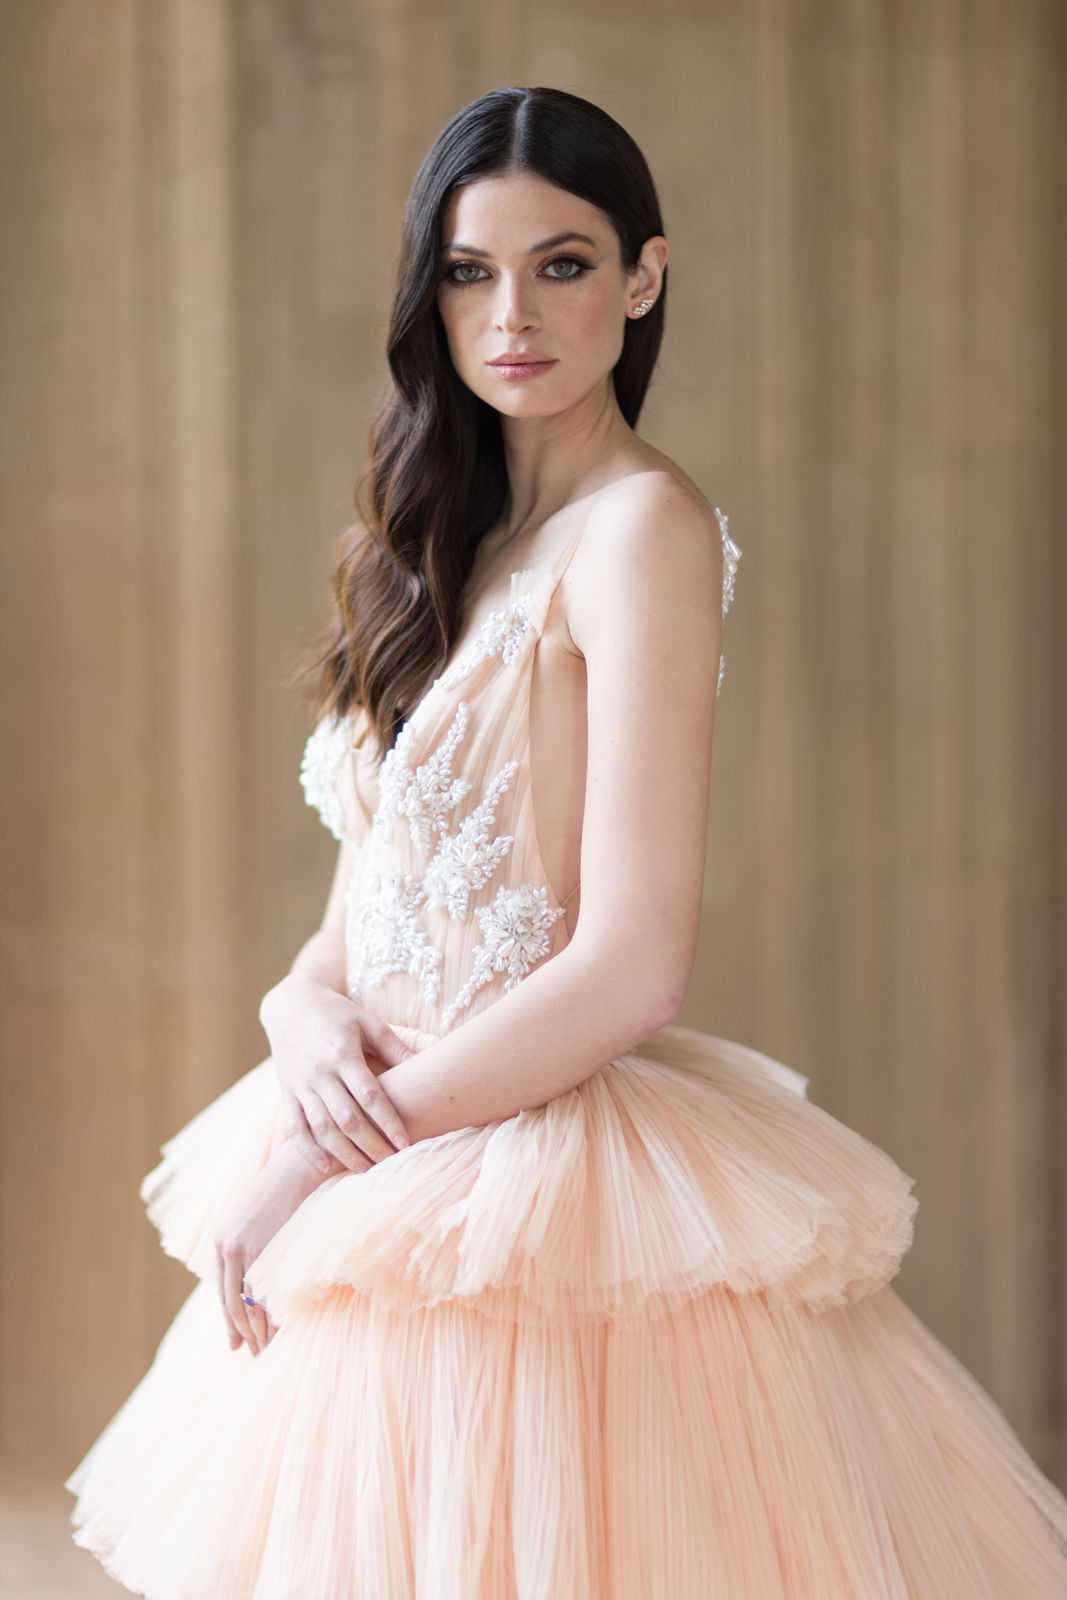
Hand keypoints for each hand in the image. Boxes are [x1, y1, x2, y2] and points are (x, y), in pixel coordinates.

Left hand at [213, 1137, 334, 1355]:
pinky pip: (264, 1295)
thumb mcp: (261, 1214)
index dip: (232, 1322)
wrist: (308, 1158)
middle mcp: (226, 1247)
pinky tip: (282, 1333)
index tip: (238, 1345)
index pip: (223, 1293)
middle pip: (232, 1304)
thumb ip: (253, 1242)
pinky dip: (272, 1319)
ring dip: (258, 1333)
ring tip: (268, 1354)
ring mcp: (244, 1249)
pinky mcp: (265, 1249)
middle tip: (255, 1357)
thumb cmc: (292, 1185)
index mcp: (222, 1240)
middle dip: (244, 1334)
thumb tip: (258, 1274)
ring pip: (247, 1306)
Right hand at [259, 973, 415, 1176]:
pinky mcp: (287, 1095)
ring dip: (345, 1154)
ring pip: (322, 1129)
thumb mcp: (368, 1021)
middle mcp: (320, 1073)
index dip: (388, 1122)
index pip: (369, 1095)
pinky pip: (295, 1129)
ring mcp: (300, 1086)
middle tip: (393, 1162)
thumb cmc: (338, 1013)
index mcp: (343, 1053)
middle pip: (347, 1119)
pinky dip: (309, 1151)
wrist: (290, 1006)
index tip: (405, 1143)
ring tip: (369, 1170)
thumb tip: (429, 1062)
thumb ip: (395, 1046)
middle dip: (371, 1145)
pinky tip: (328, 1167)